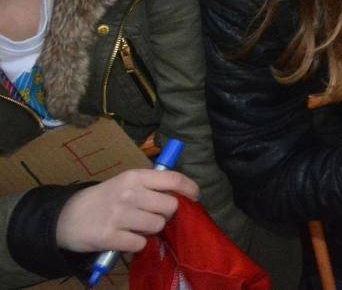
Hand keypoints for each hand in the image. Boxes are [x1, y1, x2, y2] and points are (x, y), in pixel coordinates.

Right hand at [55, 168, 199, 253]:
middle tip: (153, 216)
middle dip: (166, 214)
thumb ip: (151, 185)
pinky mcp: (109, 237)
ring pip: (157, 226)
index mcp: (135, 177)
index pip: (173, 178)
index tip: (195, 197)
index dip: (190, 189)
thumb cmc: (103, 198)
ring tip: (136, 227)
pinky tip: (125, 238)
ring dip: (151, 230)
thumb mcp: (125, 183)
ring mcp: (119, 215)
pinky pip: (140, 243)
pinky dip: (136, 244)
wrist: (66, 217)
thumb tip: (182, 192)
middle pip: (170, 206)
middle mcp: (129, 193)